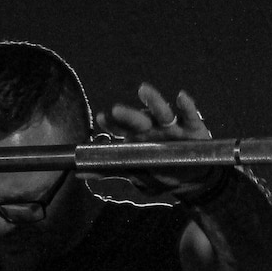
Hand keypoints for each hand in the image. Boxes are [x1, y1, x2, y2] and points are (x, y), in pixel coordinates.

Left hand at [98, 82, 216, 196]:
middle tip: (117, 110)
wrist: (192, 180)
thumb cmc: (161, 171)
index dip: (111, 123)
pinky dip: (187, 106)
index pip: (121, 128)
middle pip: (139, 119)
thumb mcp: (135, 173)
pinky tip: (181, 97)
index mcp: (137, 137)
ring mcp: (172, 126)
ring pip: (162, 113)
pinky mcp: (193, 127)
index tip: (102, 118)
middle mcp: (152, 128)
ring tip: (143, 90)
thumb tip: (77, 172)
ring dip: (154, 102)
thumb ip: (109, 169)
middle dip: (128, 115)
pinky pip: (190, 115)